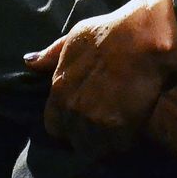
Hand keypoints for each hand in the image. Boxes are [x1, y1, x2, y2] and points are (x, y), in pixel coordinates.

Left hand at [25, 0, 176, 159]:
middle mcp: (73, 109)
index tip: (82, 118)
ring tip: (118, 132)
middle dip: (87, 134)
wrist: (147, 38)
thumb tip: (29, 62)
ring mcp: (95, 120)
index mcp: (59, 88)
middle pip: (74, 139)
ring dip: (105, 142)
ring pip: (95, 147)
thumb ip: (53, 53)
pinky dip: (125, 140)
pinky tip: (133, 129)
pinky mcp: (119, 127)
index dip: (68, 123)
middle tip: (104, 124)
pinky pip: (118, 145)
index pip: (53, 124)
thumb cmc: (114, 30)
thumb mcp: (78, 35)